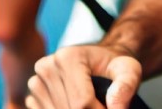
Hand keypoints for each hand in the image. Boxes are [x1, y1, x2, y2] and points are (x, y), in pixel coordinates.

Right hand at [28, 44, 142, 108]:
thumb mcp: (129, 68)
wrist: (99, 61)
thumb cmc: (113, 64)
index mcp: (68, 57)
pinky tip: (75, 105)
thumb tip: (115, 107)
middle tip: (103, 106)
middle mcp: (47, 67)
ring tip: (91, 104)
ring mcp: (36, 82)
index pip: (82, 103)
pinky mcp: (33, 96)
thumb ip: (126, 85)